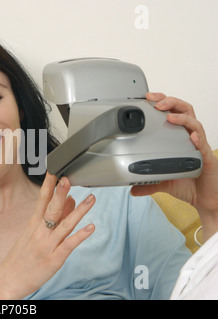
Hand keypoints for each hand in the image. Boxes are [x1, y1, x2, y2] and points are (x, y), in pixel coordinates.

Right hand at [0, 173, 94, 298]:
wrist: (9, 279)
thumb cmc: (22, 256)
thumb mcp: (33, 233)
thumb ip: (54, 217)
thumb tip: (70, 200)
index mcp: (33, 223)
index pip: (41, 199)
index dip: (48, 185)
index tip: (55, 170)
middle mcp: (39, 232)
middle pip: (51, 209)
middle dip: (59, 193)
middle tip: (67, 178)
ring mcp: (47, 245)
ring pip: (64, 225)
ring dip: (78, 211)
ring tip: (90, 199)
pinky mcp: (54, 259)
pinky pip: (69, 245)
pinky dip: (80, 236)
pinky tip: (91, 227)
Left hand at [131, 92, 217, 239]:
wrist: (205, 199)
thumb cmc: (189, 183)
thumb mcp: (163, 182)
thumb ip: (148, 184)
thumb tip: (132, 189)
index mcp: (180, 138)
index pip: (173, 113)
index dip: (163, 102)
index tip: (148, 98)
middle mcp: (191, 138)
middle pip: (185, 111)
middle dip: (171, 102)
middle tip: (157, 102)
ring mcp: (200, 146)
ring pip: (195, 124)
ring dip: (183, 117)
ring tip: (170, 116)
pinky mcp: (207, 158)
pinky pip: (203, 145)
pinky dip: (198, 139)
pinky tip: (191, 137)